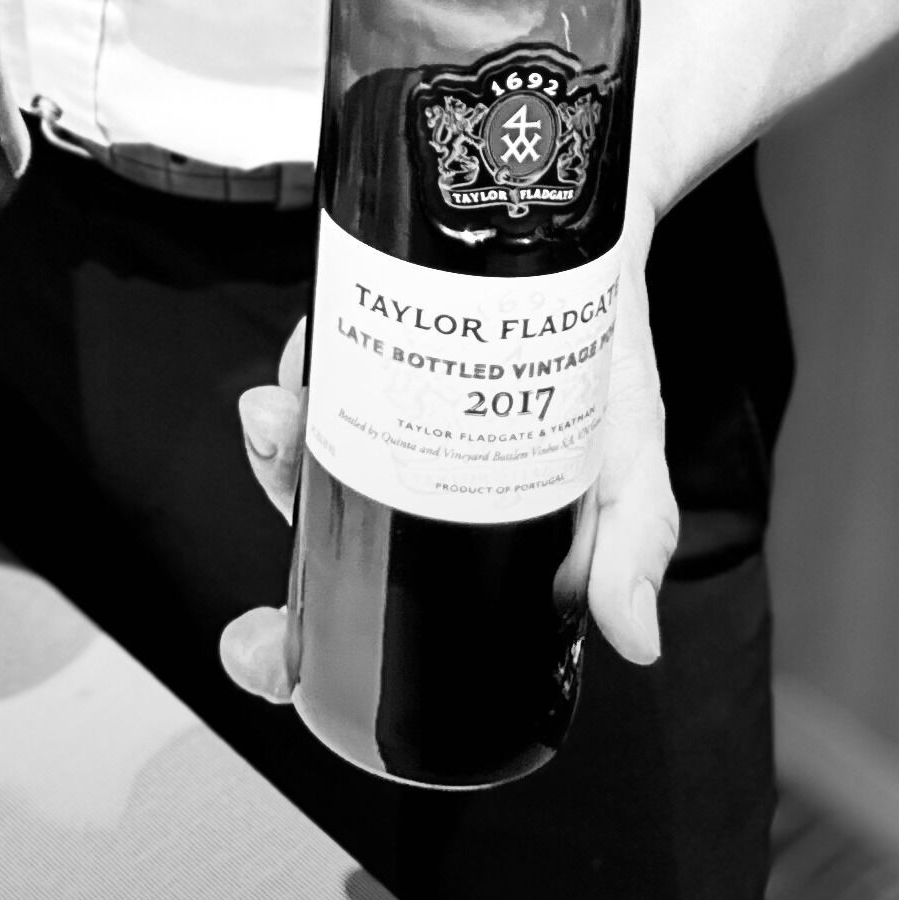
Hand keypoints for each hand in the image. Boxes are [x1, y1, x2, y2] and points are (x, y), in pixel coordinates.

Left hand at [216, 273, 683, 704]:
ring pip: (302, 441)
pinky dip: (300, 370)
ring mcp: (377, 406)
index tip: (262, 659)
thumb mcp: (630, 458)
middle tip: (281, 466)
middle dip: (278, 498)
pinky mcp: (366, 336)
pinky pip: (315, 362)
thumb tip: (636, 637)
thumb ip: (633, 542)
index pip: (356, 609)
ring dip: (277, 440)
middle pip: (310, 514)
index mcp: (447, 533)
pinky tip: (304, 365)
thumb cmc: (608, 363)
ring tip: (282, 415)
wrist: (590, 241)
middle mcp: (401, 476)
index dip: (293, 647)